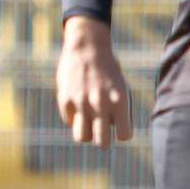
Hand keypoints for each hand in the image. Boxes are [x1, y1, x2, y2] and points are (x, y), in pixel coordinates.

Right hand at [57, 15, 133, 146]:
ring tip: (88, 121)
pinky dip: (73, 116)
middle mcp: (101, 103)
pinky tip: (77, 103)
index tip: (118, 126)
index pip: (124, 135)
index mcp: (119, 100)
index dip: (121, 132)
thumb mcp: (120, 87)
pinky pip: (69, 121)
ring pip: (82, 137)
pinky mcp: (66, 100)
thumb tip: (110, 131)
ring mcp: (81, 102)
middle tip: (101, 130)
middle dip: (103, 139)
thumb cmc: (107, 68)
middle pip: (102, 142)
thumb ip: (117, 110)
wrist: (86, 46)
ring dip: (86, 132)